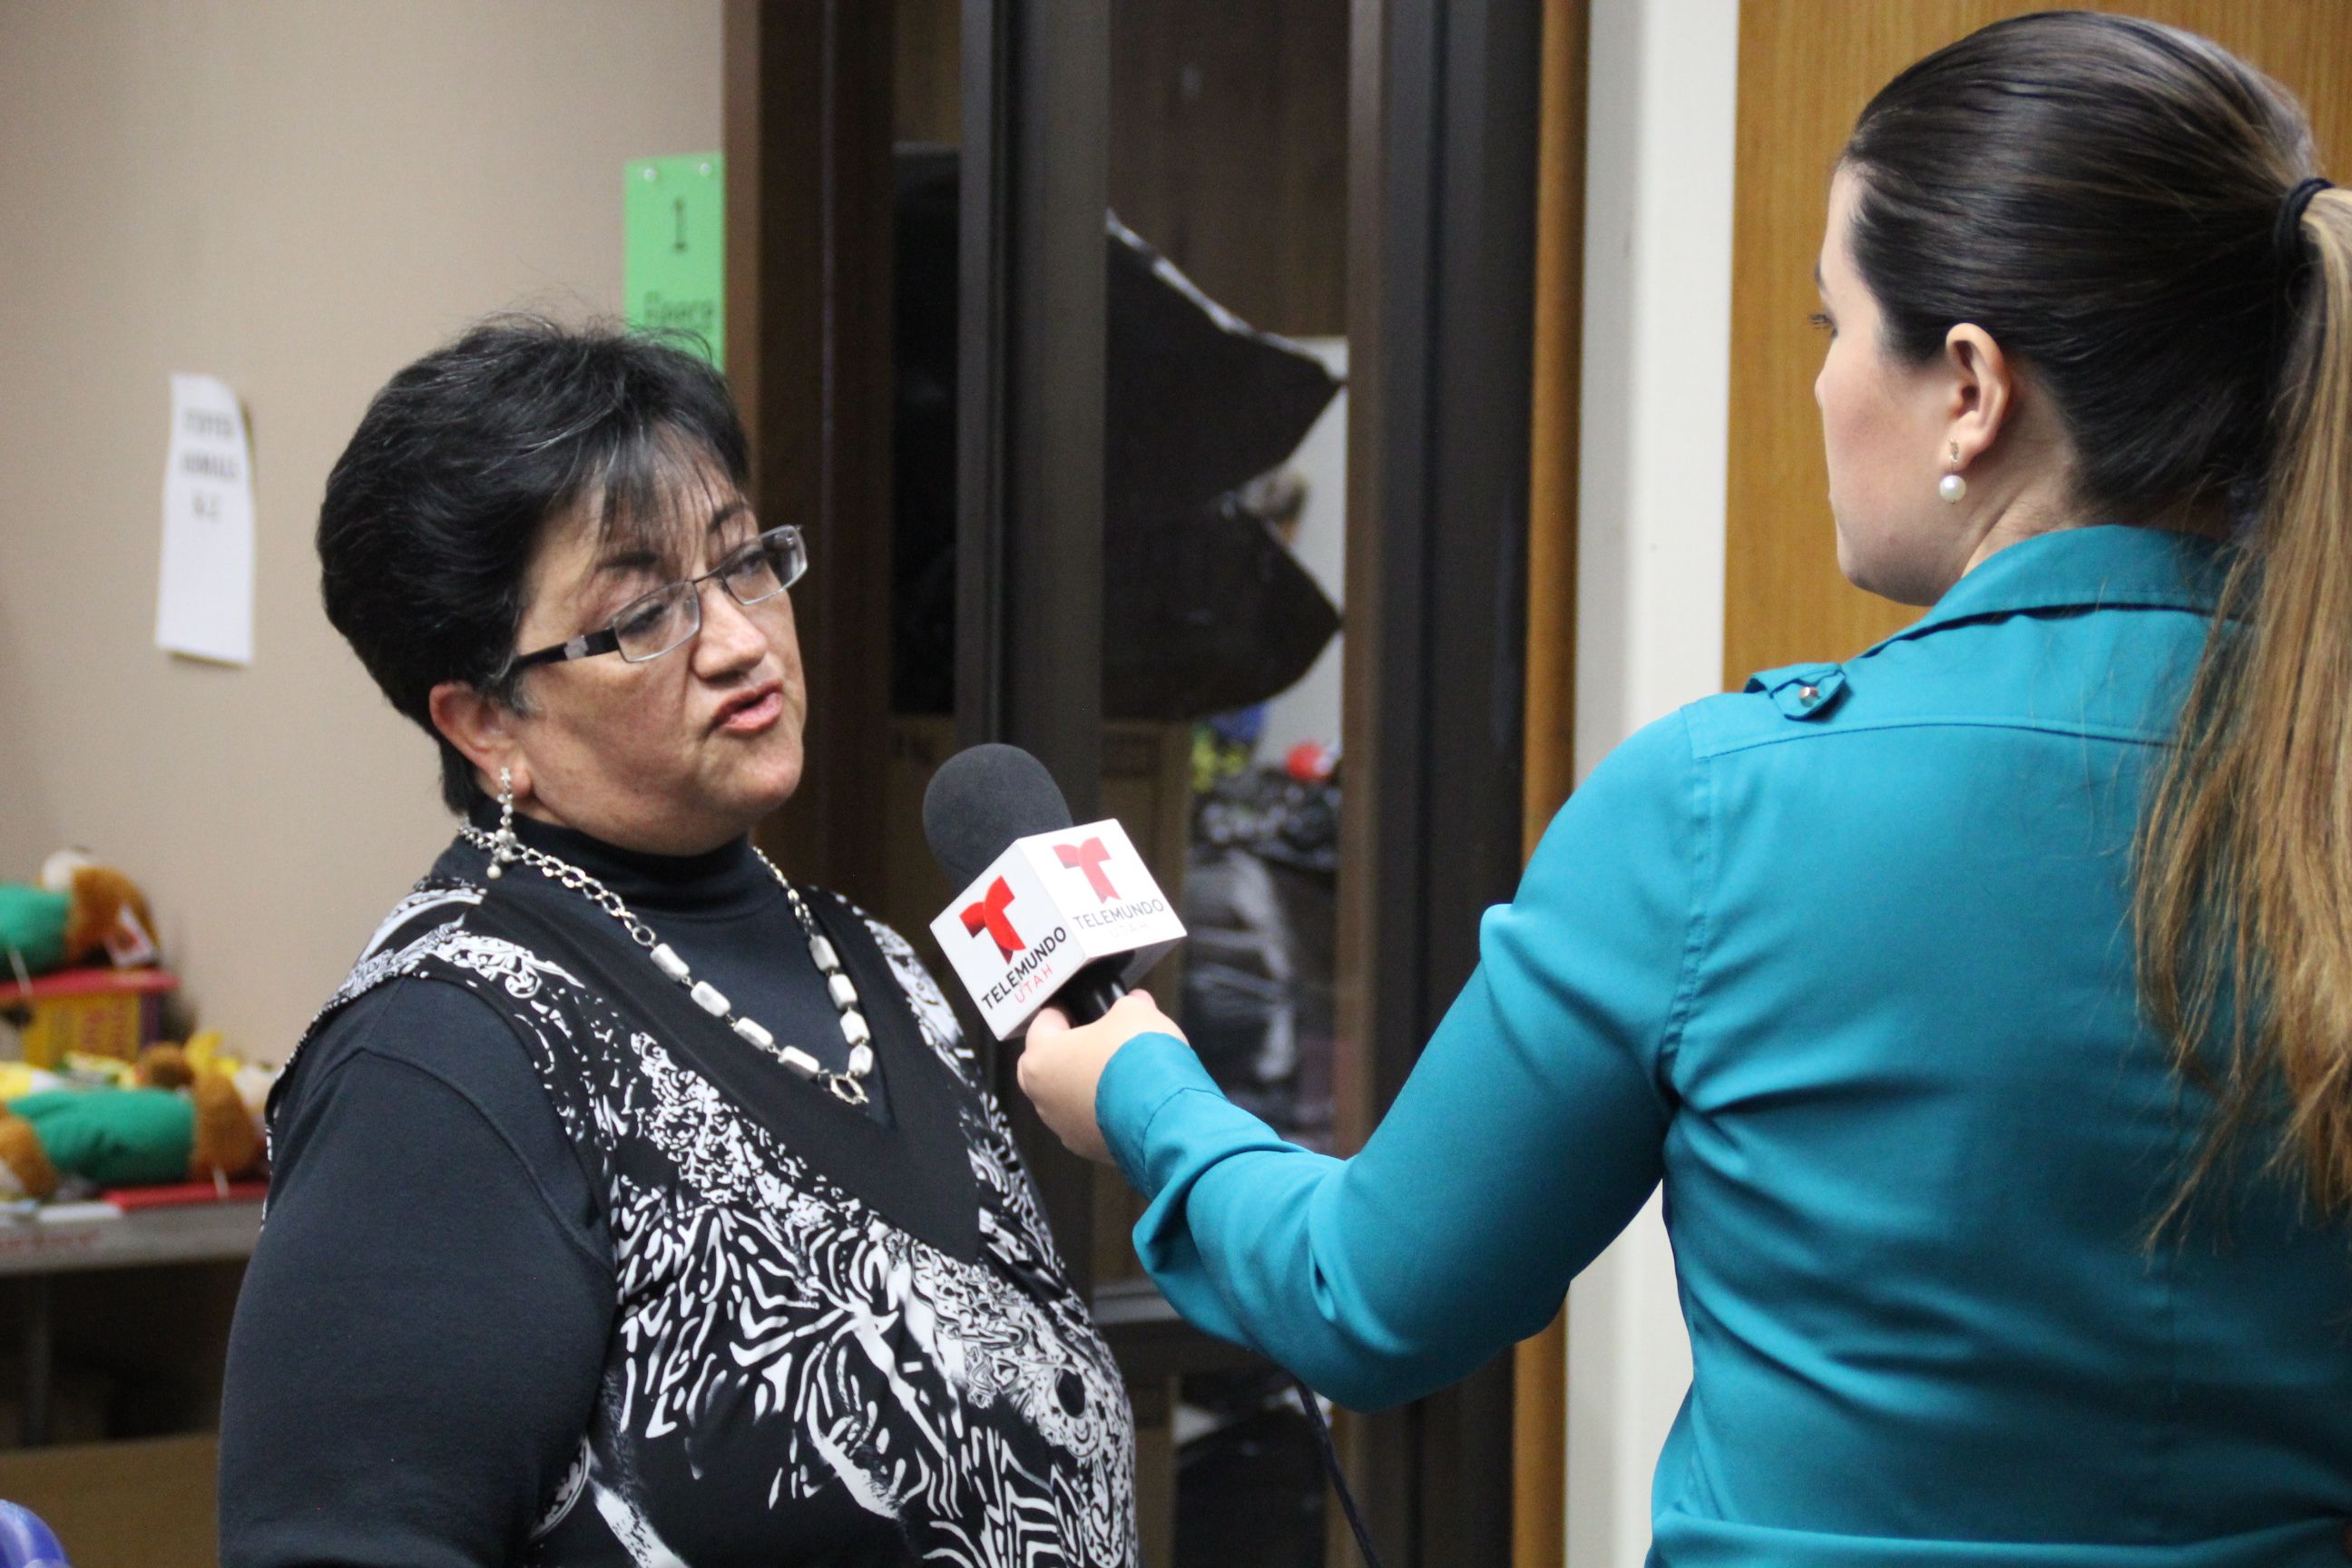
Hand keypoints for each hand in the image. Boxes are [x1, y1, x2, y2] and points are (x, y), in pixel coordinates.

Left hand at [1018, 990, 1184, 1163]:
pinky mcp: (1087, 1149)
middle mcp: (1042, 1097)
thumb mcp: (1135, 1013)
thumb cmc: (1136, 1059)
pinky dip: (1104, 1110)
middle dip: (1068, 1051)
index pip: (1044, 1023)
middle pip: (1047, 1065)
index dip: (1067, 1011)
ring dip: (1085, 1084)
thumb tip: (1135, 1004)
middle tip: (1097, 1040)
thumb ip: (1128, 1005)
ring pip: (1067, 1097)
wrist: (1162, 1116)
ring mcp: (1063, 1128)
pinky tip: (1130, 1100)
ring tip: (1120, 1072)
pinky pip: (1089, 1121)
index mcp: (1041, 1058)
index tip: (1082, 1008)